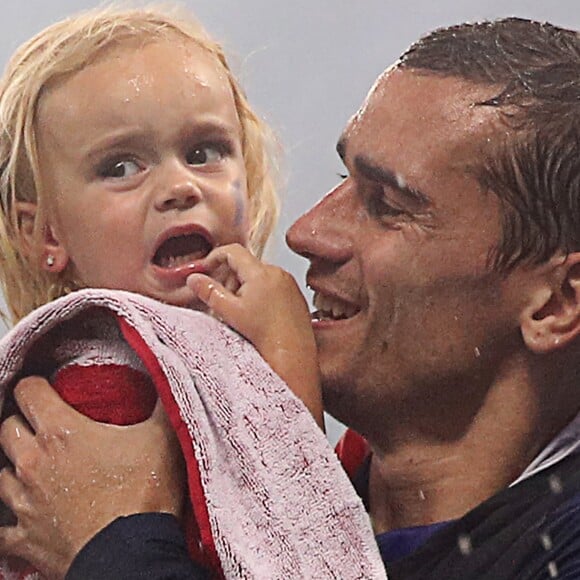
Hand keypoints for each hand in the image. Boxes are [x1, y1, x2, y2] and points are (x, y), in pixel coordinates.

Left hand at [0, 377, 185, 578]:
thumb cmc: (143, 492)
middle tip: (43, 427)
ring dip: (13, 467)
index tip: (47, 388)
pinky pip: (0, 529)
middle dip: (21, 422)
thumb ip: (163, 404)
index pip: (28, 392)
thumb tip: (168, 381)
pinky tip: (21, 516)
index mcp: (61, 433)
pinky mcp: (24, 539)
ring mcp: (24, 503)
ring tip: (34, 467)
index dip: (36, 386)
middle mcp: (34, 463)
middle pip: (6, 429)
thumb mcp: (162, 437)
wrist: (131, 554)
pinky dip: (8, 520)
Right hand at [187, 244, 323, 428]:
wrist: (292, 352)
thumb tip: (194, 279)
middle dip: (230, 278)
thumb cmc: (265, 334)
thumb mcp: (230, 312)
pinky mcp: (295, 293)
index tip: (207, 268)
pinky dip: (260, 292)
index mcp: (260, 273)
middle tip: (223, 300)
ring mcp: (288, 282)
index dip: (215, 257)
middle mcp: (277, 272)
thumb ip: (209, 292)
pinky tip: (256, 314)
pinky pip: (272, 284)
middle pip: (245, 264)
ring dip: (244, 287)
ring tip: (241, 311)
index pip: (233, 251)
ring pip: (258, 275)